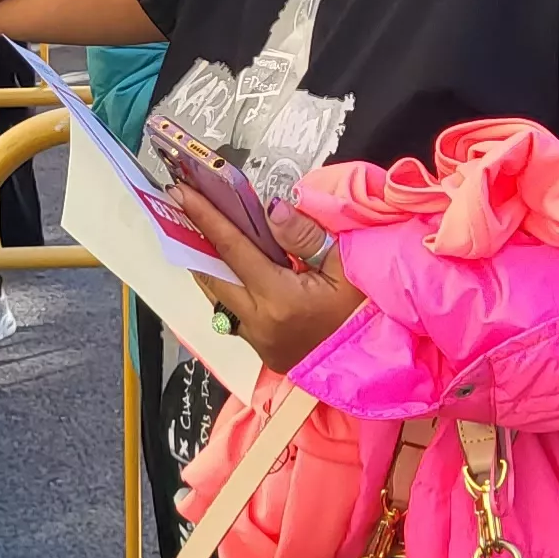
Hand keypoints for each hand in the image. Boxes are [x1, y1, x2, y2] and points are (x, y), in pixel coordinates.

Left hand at [172, 185, 362, 371]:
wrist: (378, 365)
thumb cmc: (367, 312)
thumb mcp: (347, 267)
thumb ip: (306, 236)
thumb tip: (271, 209)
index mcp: (280, 299)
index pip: (233, 249)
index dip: (205, 217)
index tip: (181, 192)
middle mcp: (259, 322)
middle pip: (212, 274)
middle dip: (193, 236)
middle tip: (180, 204)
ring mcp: (257, 339)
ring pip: (217, 294)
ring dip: (204, 262)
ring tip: (194, 228)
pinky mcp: (260, 348)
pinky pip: (230, 310)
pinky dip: (223, 284)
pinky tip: (224, 264)